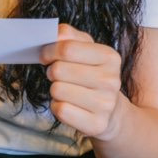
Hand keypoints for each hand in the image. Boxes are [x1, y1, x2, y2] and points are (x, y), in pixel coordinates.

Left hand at [40, 23, 122, 138]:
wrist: (111, 109)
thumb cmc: (91, 73)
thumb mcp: (85, 48)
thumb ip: (68, 35)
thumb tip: (55, 33)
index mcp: (110, 57)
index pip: (67, 48)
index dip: (48, 50)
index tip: (45, 55)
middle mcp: (111, 81)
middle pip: (58, 70)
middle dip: (51, 71)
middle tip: (58, 75)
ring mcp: (105, 105)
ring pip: (57, 90)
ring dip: (54, 89)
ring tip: (67, 89)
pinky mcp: (96, 124)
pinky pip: (60, 110)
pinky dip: (57, 106)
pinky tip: (69, 104)